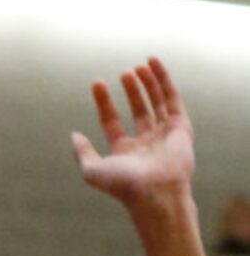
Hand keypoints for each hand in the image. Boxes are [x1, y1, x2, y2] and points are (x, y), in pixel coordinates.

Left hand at [72, 59, 194, 211]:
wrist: (155, 192)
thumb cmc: (123, 185)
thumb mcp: (92, 170)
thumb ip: (82, 153)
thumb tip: (74, 135)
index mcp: (125, 152)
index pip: (112, 121)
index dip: (104, 102)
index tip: (97, 83)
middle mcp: (146, 142)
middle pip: (138, 110)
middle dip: (131, 91)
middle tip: (124, 73)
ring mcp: (165, 134)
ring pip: (156, 103)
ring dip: (148, 83)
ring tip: (137, 66)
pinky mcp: (181, 128)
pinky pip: (172, 99)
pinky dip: (164, 80)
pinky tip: (154, 64)